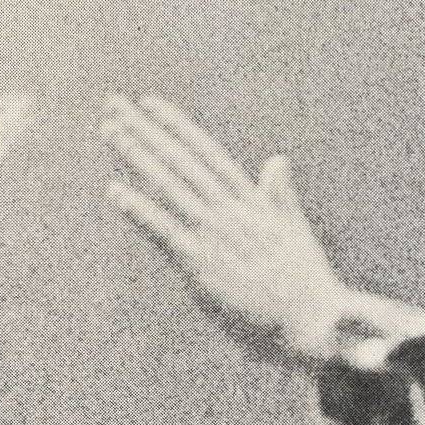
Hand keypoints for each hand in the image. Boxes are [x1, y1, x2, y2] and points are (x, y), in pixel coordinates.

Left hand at [97, 95, 365, 371]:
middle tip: (113, 104)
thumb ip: (280, 196)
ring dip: (138, 157)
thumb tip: (276, 160)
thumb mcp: (295, 232)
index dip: (177, 126)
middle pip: (181, 161)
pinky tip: (115, 191)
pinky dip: (140, 210)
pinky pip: (165, 232)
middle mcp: (230, 211)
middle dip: (146, 131)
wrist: (315, 322)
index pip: (207, 154)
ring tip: (109, 130)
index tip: (149, 103)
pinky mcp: (203, 267)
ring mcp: (216, 237)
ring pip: (169, 186)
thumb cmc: (307, 283)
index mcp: (251, 202)